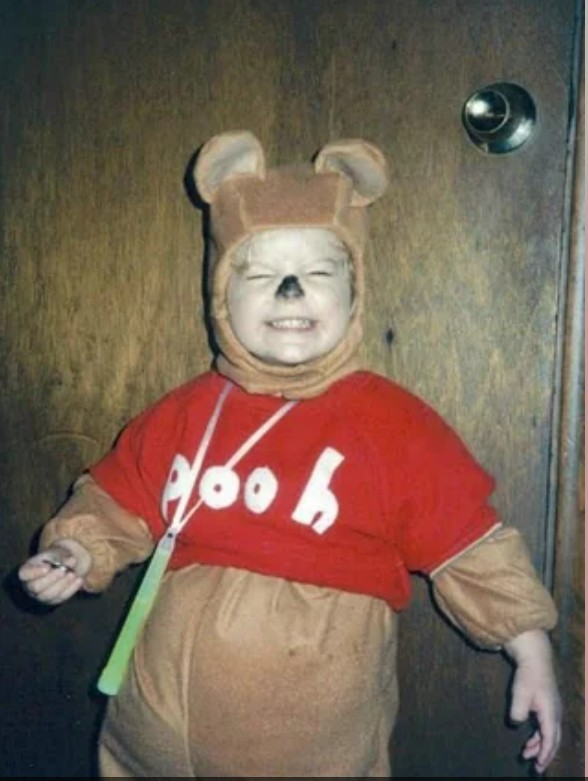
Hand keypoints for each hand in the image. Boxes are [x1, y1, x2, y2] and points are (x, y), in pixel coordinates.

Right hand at [18, 539, 91, 605]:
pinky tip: (79, 579)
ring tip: (72, 574)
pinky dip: (71, 589)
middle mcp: (30, 586)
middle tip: (63, 570)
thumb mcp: (55, 552)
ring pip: (48, 595)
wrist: (62, 565)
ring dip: (61, 585)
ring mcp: (40, 595)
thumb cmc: (54, 557)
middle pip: (36, 587)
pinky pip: (60, 598)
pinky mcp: (53, 600)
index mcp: (26, 571)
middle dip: (51, 579)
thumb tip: (71, 560)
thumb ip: (61, 555)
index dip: (34, 572)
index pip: (24, 574)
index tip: (47, 567)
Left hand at [504, 629, 561, 773]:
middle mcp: (556, 714)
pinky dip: (539, 735)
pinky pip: (546, 726)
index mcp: (551, 713)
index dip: (544, 754)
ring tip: (526, 754)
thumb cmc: (527, 675)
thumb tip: (517, 723)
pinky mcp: (548, 705)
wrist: (535, 658)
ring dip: (539, 745)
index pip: (550, 740)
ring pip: (550, 734)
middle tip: (535, 767)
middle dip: (544, 754)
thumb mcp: (520, 693)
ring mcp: (553, 709)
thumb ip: (518, 711)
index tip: (537, 765)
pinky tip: (529, 739)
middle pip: (553, 740)